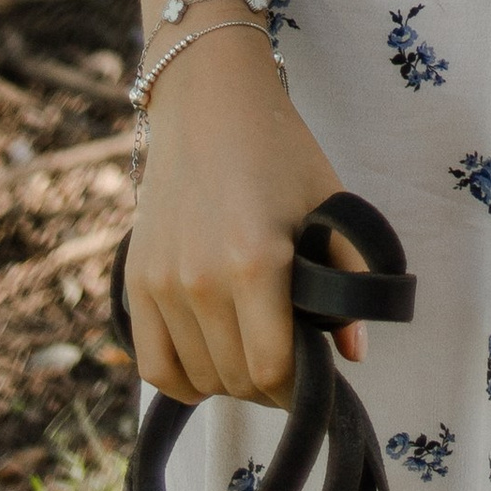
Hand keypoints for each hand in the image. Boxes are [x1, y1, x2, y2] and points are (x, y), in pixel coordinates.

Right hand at [123, 26, 367, 407]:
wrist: (209, 103)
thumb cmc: (279, 152)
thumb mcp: (328, 204)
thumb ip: (349, 278)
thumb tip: (354, 353)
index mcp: (257, 262)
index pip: (271, 369)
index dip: (297, 387)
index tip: (314, 377)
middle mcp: (202, 280)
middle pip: (235, 379)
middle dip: (269, 384)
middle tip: (289, 363)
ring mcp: (162, 283)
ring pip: (198, 377)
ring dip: (229, 381)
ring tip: (253, 354)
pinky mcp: (136, 281)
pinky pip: (154, 365)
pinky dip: (183, 380)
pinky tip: (208, 367)